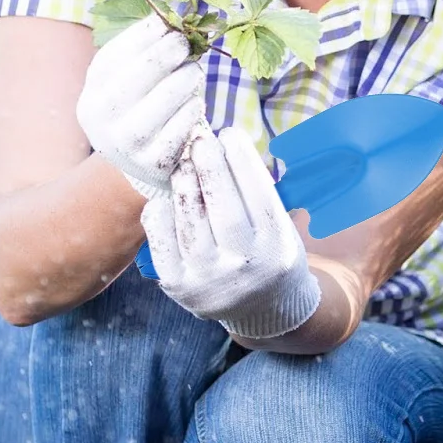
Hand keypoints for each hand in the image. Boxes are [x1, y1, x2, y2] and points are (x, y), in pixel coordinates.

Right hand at [76, 13, 205, 196]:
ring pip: (158, 104)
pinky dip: (190, 112)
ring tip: (194, 71)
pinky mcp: (152, 163)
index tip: (168, 22)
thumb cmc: (139, 110)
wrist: (138, 166)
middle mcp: (101, 119)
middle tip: (185, 43)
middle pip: (134, 78)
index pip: (113, 57)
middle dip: (164, 55)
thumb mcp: (130, 83)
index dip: (142, 36)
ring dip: (183, 81)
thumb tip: (168, 16)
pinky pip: (177, 130)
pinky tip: (195, 102)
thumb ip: (144, 54)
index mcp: (92, 93)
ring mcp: (125, 144)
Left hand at [141, 123, 321, 339]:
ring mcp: (210, 281)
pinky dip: (160, 217)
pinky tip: (164, 197)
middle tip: (202, 141)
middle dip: (212, 169)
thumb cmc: (270, 252)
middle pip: (226, 211)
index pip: (259, 196)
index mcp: (277, 249)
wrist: (263, 308)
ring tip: (183, 164)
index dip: (243, 161)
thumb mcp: (281, 227)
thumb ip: (258, 195)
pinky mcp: (181, 287)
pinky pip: (164, 245)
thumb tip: (226, 145)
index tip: (231, 133)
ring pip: (192, 226)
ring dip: (185, 188)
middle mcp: (246, 268)